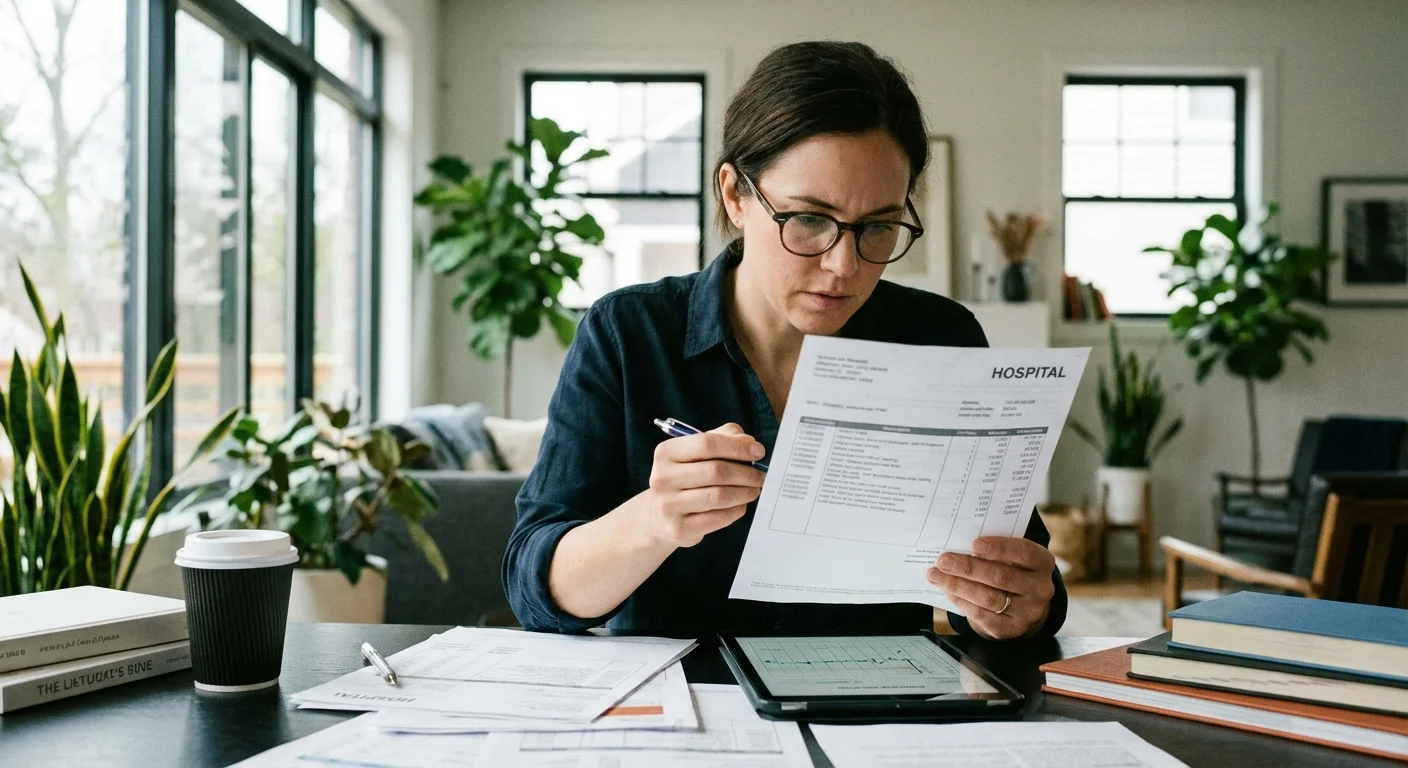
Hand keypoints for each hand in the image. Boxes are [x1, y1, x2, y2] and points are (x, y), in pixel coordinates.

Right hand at [637, 422, 765, 548]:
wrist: (659, 517)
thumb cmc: (686, 478)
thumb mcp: (696, 453)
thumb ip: (723, 438)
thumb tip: (749, 443)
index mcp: (666, 453)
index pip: (706, 444)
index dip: (737, 447)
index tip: (759, 451)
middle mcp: (662, 478)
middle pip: (716, 471)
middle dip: (746, 473)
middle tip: (762, 476)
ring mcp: (668, 506)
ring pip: (720, 496)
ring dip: (745, 492)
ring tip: (755, 490)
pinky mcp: (679, 529)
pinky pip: (719, 518)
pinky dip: (737, 510)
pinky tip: (740, 505)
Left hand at [926, 536, 1055, 639]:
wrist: (1023, 603)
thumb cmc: (1011, 569)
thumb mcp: (1012, 555)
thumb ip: (993, 549)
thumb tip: (959, 545)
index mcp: (1042, 562)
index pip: (1024, 552)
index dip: (999, 548)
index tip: (974, 544)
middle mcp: (1040, 588)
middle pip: (1001, 577)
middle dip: (968, 568)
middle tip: (944, 560)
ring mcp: (1029, 611)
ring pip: (989, 598)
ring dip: (958, 586)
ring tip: (937, 575)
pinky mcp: (1012, 628)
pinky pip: (983, 615)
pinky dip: (962, 602)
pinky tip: (948, 591)